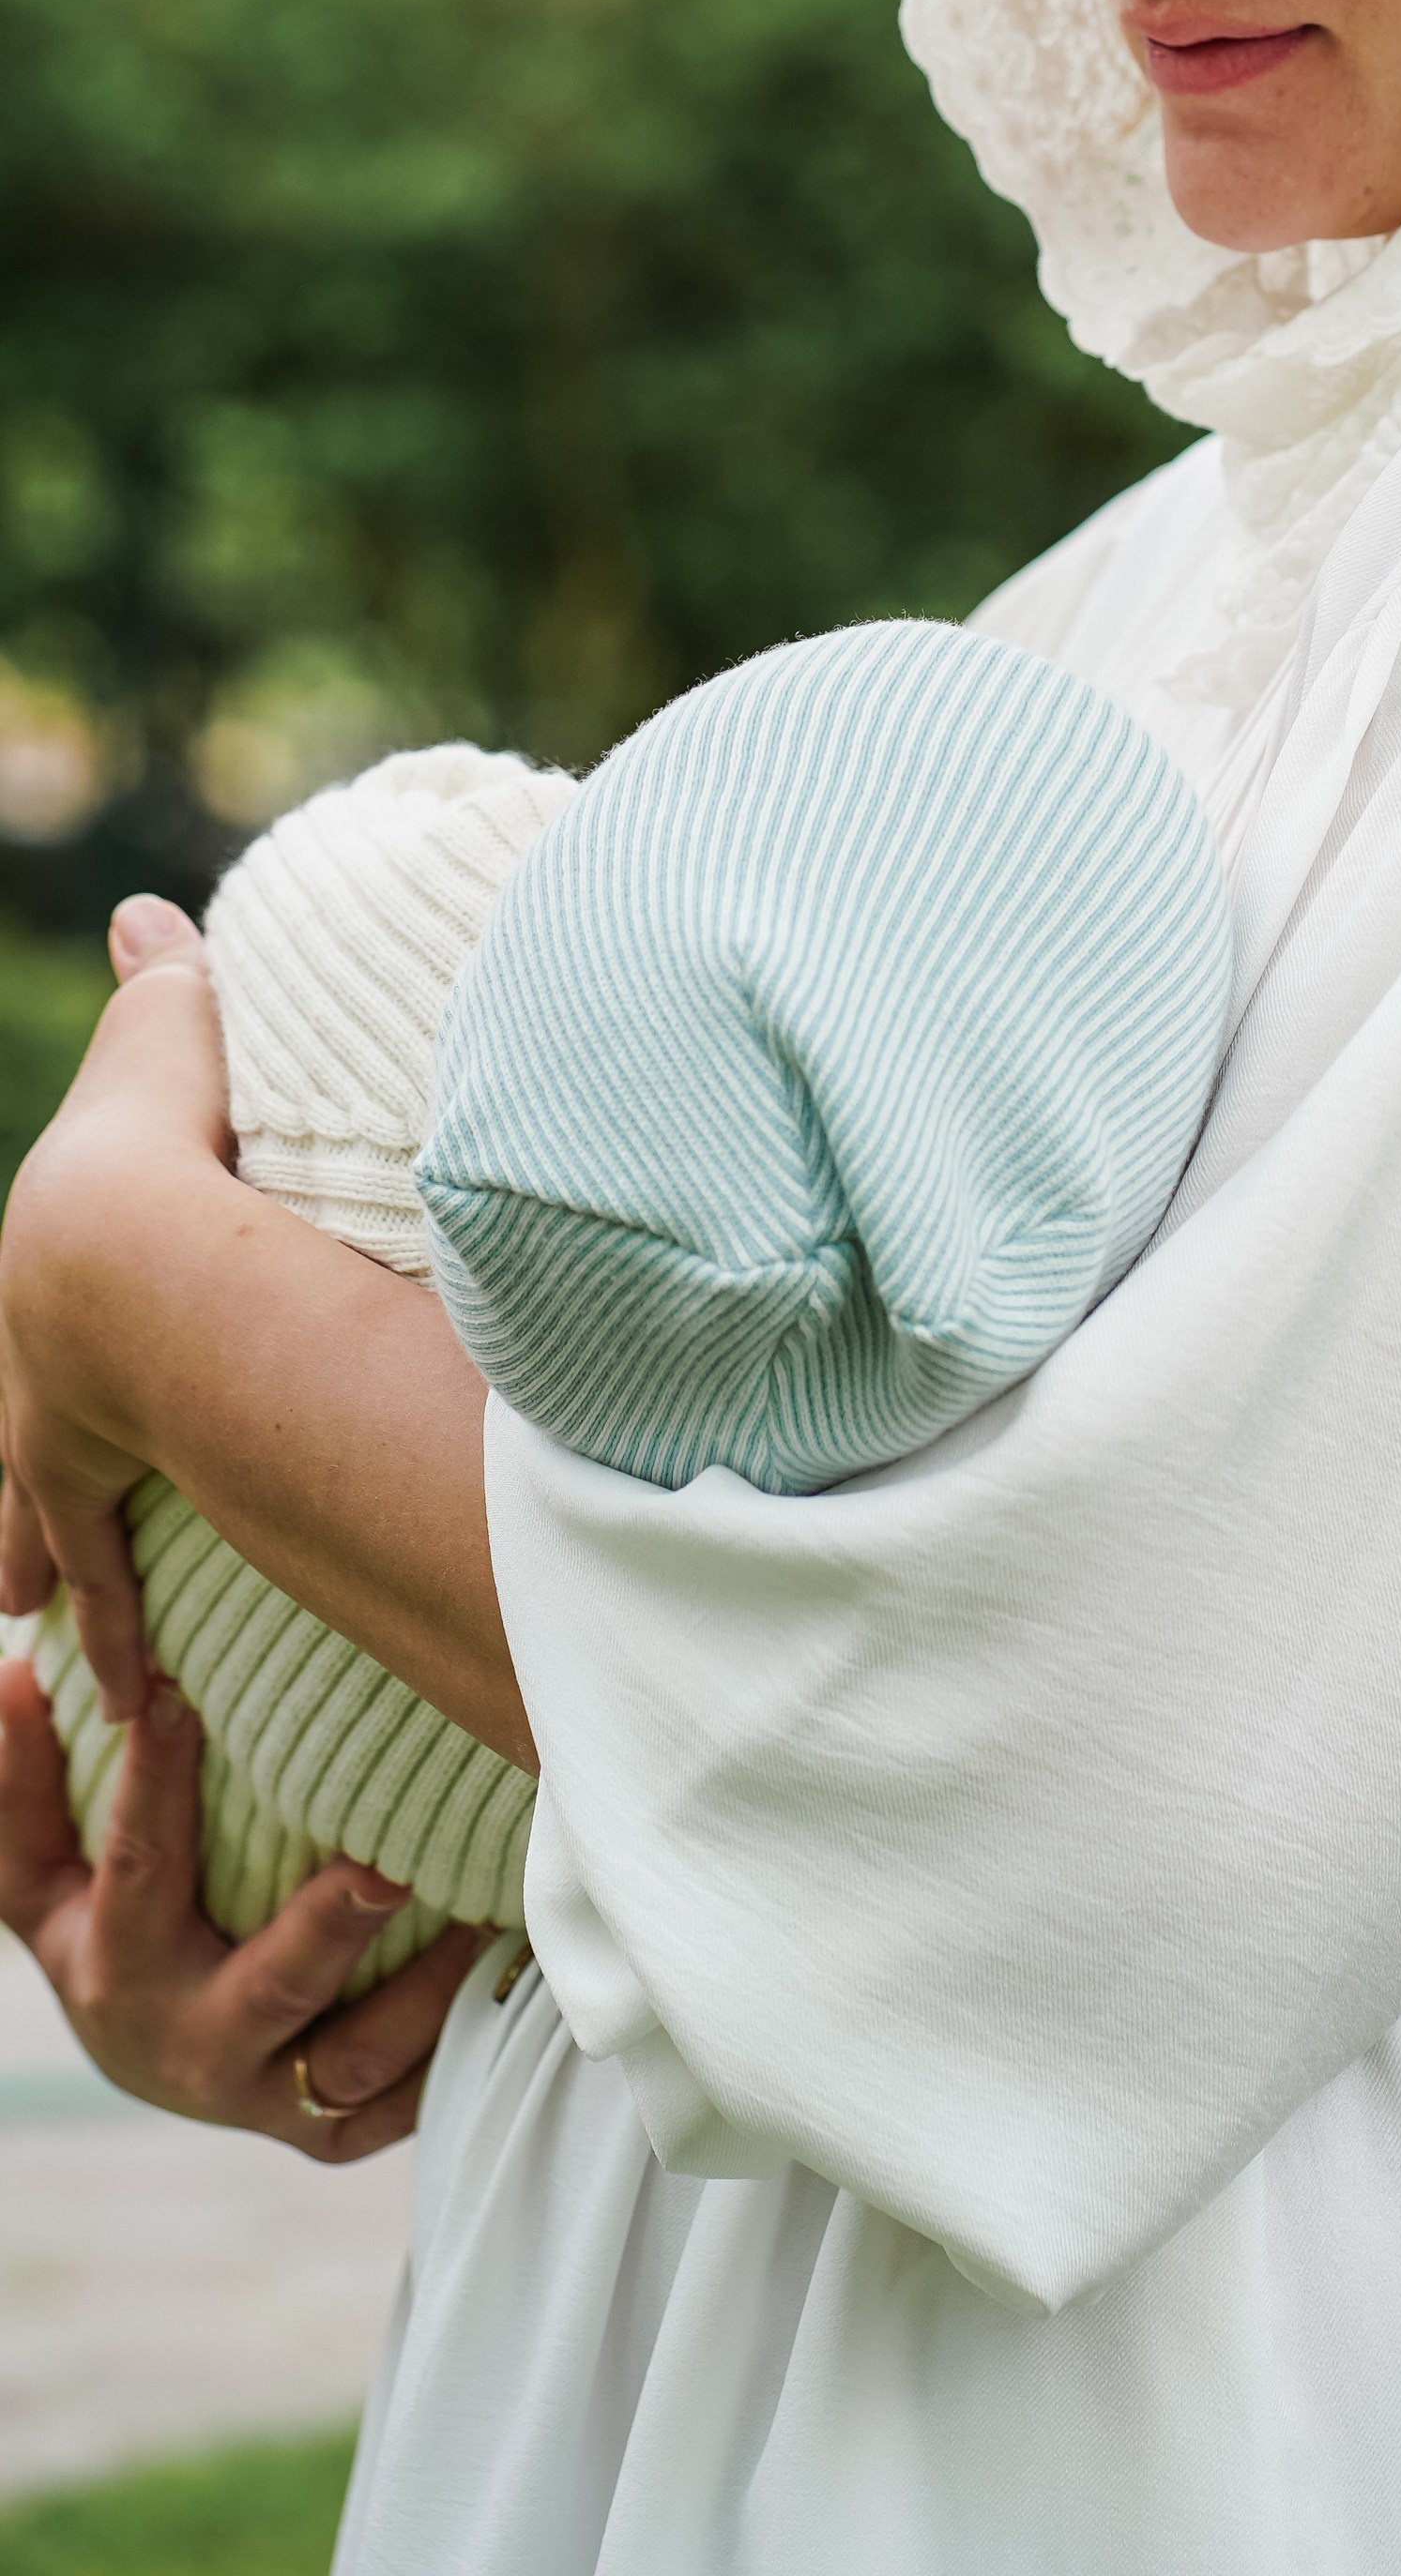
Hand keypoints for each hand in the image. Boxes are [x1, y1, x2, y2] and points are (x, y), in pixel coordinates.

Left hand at [0, 895, 227, 1717]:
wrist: (126, 1243)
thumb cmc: (164, 1136)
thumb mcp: (172, 1047)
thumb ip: (170, 991)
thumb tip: (144, 911)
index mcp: (54, 1270)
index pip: (35, 1328)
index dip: (33, 1380)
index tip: (33, 1412)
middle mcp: (37, 1366)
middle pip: (17, 1440)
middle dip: (14, 1495)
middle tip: (9, 1569)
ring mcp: (59, 1437)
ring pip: (45, 1525)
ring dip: (55, 1578)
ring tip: (62, 1643)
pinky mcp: (99, 1488)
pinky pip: (105, 1582)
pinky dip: (113, 1639)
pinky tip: (124, 1701)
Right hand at [0, 1653, 487, 2156]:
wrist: (147, 2058)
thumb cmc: (101, 1930)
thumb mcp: (39, 1875)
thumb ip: (21, 1784)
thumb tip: (13, 1677)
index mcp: (114, 1967)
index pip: (138, 1865)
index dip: (154, 1778)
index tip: (182, 1690)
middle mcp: (190, 2044)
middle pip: (271, 1988)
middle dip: (330, 1930)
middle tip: (390, 1863)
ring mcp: (265, 2095)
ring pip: (355, 2059)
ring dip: (425, 1992)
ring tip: (483, 1913)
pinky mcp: (327, 2131)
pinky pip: (400, 2103)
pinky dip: (452, 2046)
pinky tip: (503, 1978)